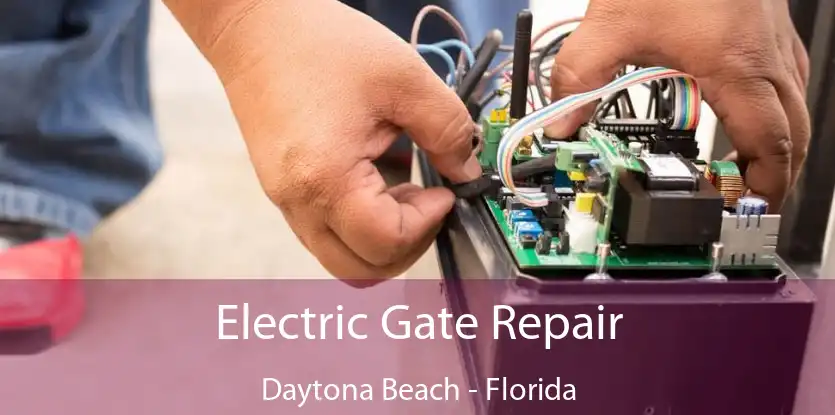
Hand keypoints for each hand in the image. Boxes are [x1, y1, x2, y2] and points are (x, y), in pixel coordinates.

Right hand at [171, 0, 480, 283]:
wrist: (254, 25)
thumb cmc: (318, 43)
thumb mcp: (404, 78)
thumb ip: (447, 129)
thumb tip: (468, 169)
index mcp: (325, 179)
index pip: (386, 243)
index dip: (427, 223)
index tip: (443, 191)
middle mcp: (298, 202)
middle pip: (360, 270)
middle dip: (406, 245)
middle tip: (428, 202)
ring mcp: (285, 201)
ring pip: (342, 257)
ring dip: (383, 237)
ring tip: (403, 188)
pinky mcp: (283, 192)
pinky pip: (326, 232)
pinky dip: (360, 222)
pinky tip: (377, 179)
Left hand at [546, 0, 809, 211]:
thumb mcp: (608, 25)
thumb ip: (578, 79)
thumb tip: (561, 124)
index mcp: (735, 64)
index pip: (770, 142)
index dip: (765, 184)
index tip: (750, 207)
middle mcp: (766, 56)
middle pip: (795, 132)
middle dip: (778, 172)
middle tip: (748, 197)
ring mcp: (775, 39)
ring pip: (797, 105)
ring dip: (780, 142)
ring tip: (746, 168)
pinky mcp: (768, 27)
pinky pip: (787, 79)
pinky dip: (776, 109)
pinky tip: (748, 112)